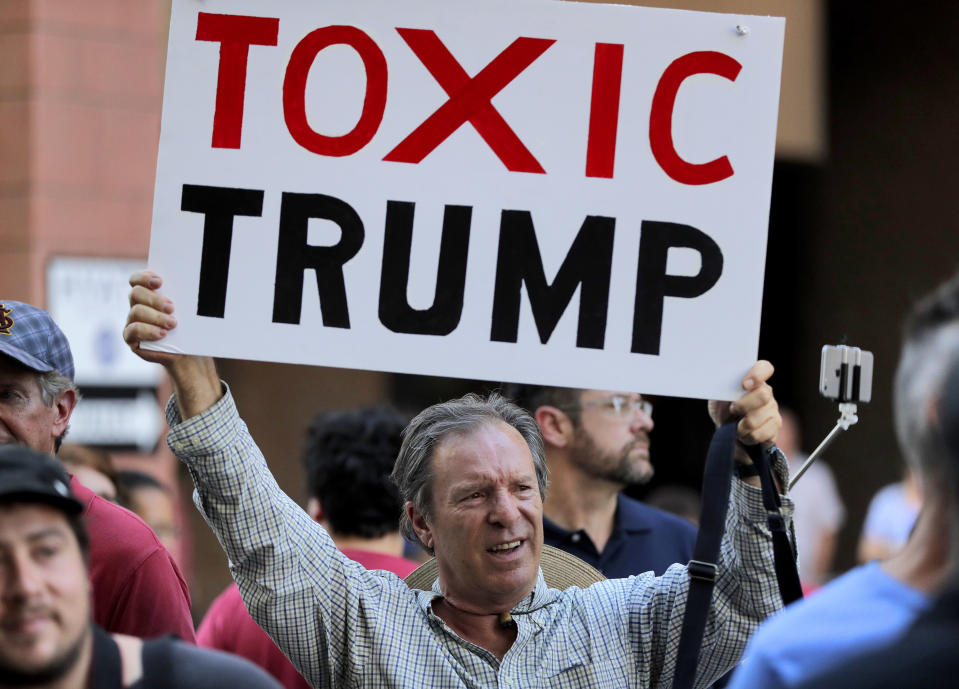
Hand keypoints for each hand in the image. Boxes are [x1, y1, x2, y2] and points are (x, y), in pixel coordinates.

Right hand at [123, 270, 220, 418]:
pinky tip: (163, 334)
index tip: (160, 281)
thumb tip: (199, 283)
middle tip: (172, 307)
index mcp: (150, 294)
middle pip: (136, 293)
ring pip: (136, 311)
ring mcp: (133, 321)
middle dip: (154, 299)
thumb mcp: (191, 311)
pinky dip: (148, 331)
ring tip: (173, 324)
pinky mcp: (131, 338)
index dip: (144, 277)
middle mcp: (138, 305)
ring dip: (155, 317)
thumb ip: (187, 297)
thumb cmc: (191, 328)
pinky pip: (132, 330)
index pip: (137, 279)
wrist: (190, 353)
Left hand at [708, 360, 780, 450]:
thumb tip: (722, 387)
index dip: (757, 374)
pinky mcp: (775, 427)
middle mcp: (766, 392)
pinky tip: (744, 434)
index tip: (744, 384)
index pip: (765, 368)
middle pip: (763, 395)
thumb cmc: (723, 409)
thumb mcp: (718, 397)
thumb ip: (722, 389)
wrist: (727, 431)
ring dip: (741, 426)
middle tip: (732, 409)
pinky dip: (747, 437)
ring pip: (758, 418)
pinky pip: (761, 434)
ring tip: (735, 426)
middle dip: (743, 406)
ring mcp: (773, 410)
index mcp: (753, 380)